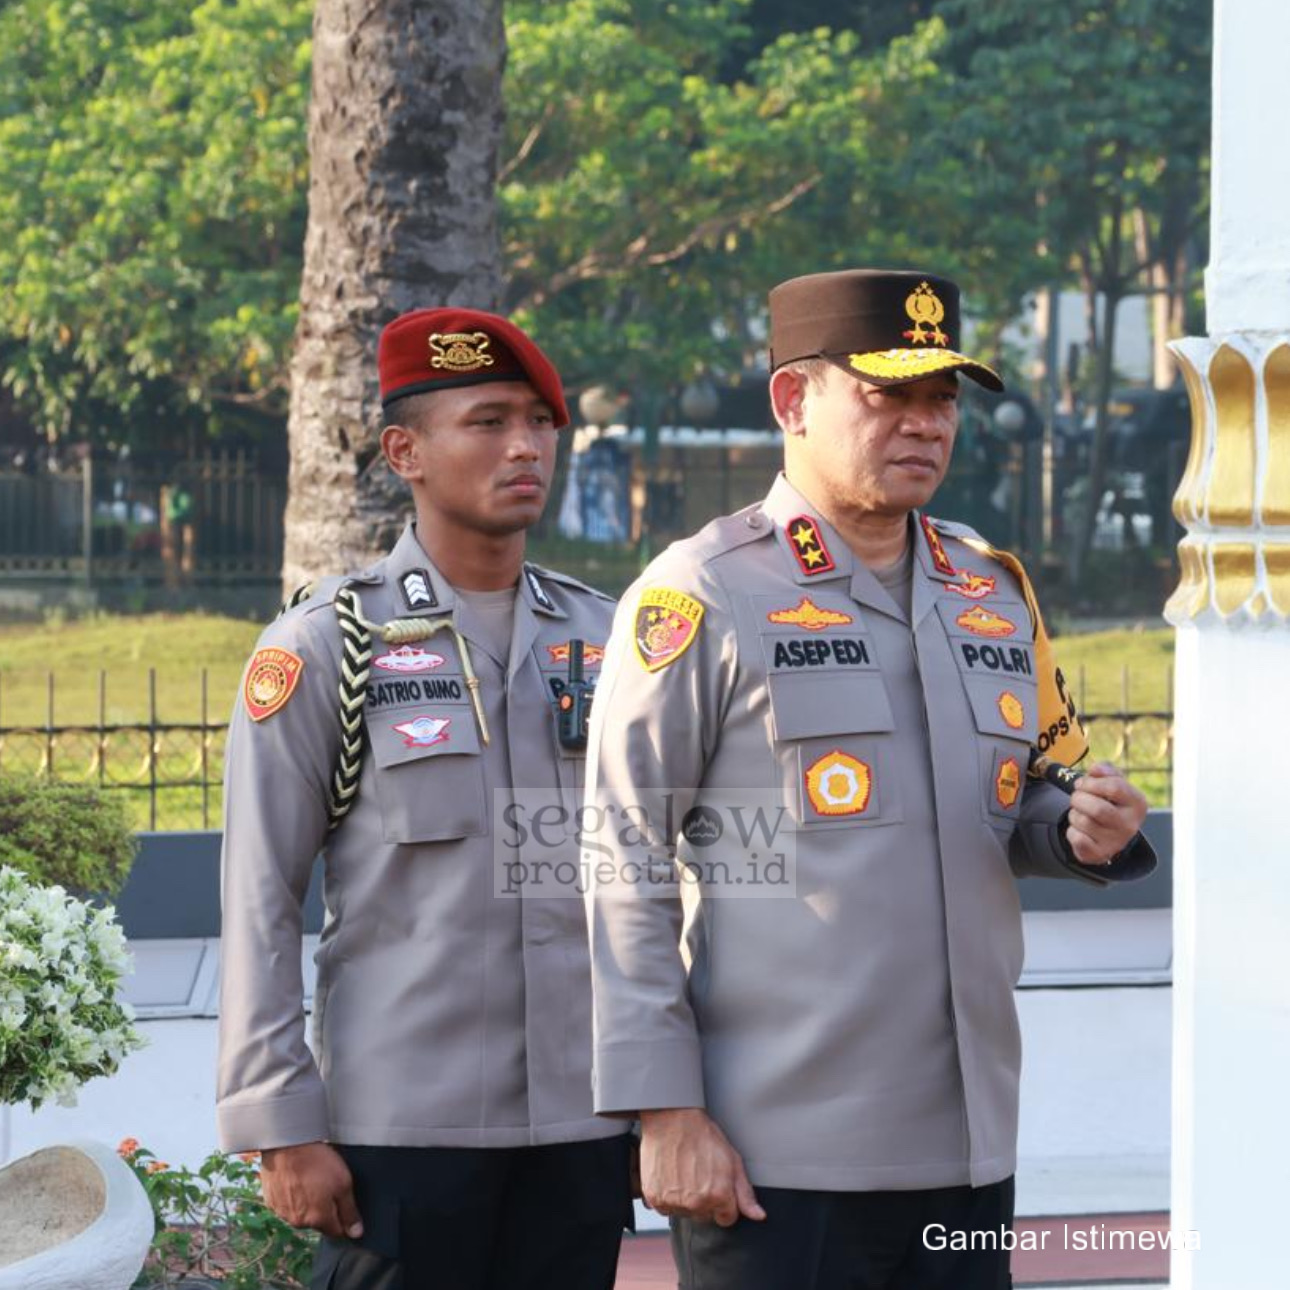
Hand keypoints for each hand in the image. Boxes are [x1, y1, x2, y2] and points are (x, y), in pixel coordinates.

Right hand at [260, 1141, 363, 1238]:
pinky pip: (286, 1204)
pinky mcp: (271, 1201)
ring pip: (301, 1213)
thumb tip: (356, 1233)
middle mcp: (298, 1222)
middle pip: (318, 1222)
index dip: (344, 1221)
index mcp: (318, 1219)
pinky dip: (292, 1195)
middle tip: (328, 1185)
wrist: (286, 1145)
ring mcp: (282, 1212)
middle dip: (325, 1210)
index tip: (346, 1206)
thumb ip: (349, 1211)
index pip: (336, 1231)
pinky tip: (296, 1179)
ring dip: (307, 1203)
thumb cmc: (317, 1162)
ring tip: (311, 1179)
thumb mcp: (343, 1183)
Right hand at [639, 1107, 765, 1226]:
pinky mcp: (655, 1198)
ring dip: (686, 1199)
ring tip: (684, 1172)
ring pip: (685, 1212)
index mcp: (719, 1195)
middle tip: (699, 1174)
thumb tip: (759, 1216)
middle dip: (705, 1201)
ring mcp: (675, 1201)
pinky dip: (667, 1196)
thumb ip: (745, 1193)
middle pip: (705, 1216)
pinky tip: (671, 1176)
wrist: (672, 1119)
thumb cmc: (702, 1135)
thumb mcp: (732, 1159)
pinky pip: (665, 1208)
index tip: (717, 1186)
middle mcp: (697, 1203)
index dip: (724, 1203)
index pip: (727, 1218)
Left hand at [1066, 762, 1147, 864]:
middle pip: (1098, 808)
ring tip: (1080, 813)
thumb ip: (1105, 770)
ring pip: (1083, 822)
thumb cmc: (1109, 802)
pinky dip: (1071, 830)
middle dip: (1079, 798)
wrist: (1108, 833)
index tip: (1082, 783)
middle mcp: (1130, 825)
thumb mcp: (1113, 782)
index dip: (1091, 782)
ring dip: (1074, 813)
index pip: (1115, 788)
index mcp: (1137, 803)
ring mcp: (1116, 842)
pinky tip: (1080, 829)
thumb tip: (1095, 769)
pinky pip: (1076, 838)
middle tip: (1077, 797)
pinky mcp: (1099, 854)